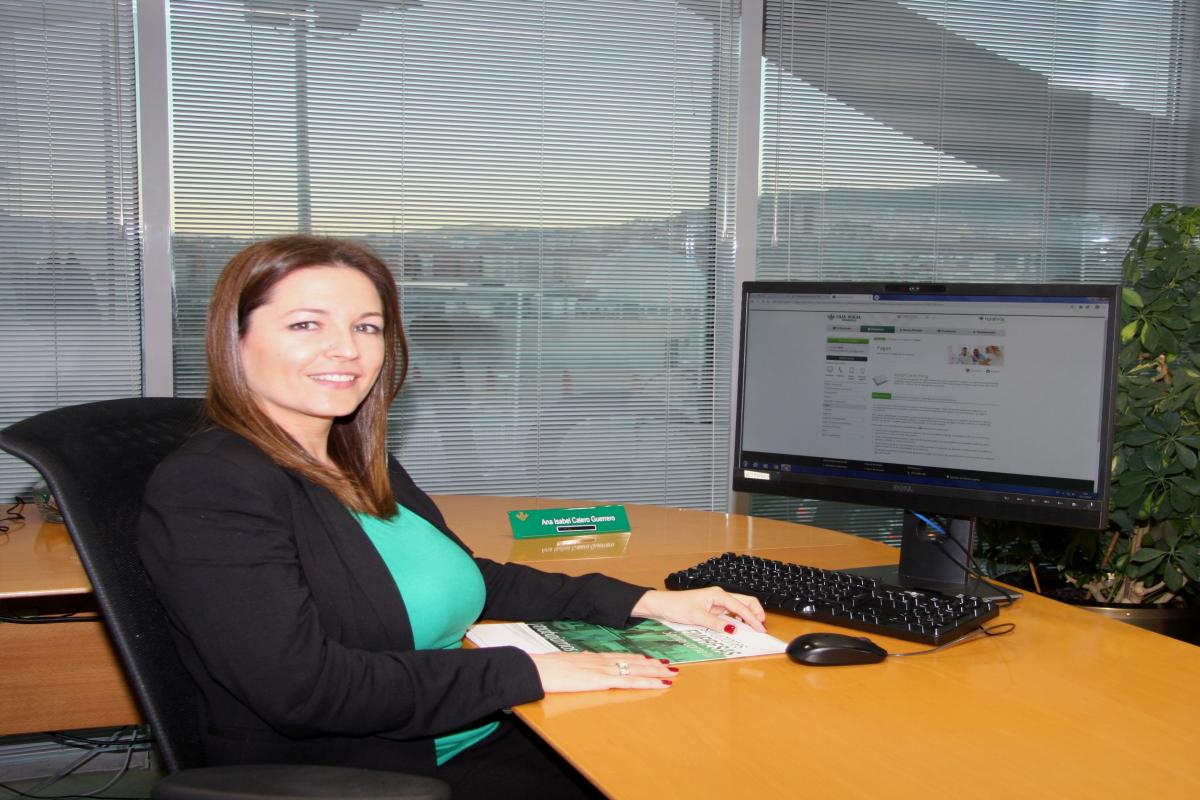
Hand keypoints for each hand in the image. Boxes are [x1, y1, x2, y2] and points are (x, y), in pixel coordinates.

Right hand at [530, 652, 676, 692]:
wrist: (538, 669)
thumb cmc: (547, 669)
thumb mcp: (566, 665)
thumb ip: (579, 666)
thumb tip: (585, 668)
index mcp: (593, 658)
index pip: (622, 657)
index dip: (639, 658)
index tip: (652, 659)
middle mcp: (602, 661)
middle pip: (634, 661)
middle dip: (653, 664)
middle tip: (671, 666)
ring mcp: (603, 669)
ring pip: (637, 670)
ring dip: (656, 672)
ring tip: (672, 673)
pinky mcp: (602, 680)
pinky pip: (630, 681)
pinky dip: (648, 682)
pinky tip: (659, 683)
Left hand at [630, 587, 766, 633]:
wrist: (662, 605)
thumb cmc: (676, 606)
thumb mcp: (696, 617)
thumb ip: (715, 624)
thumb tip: (732, 629)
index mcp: (718, 594)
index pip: (741, 607)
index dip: (753, 618)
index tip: (761, 629)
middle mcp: (720, 596)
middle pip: (746, 602)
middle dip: (756, 614)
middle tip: (761, 628)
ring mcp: (717, 602)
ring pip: (739, 607)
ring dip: (747, 617)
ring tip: (753, 630)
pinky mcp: (713, 609)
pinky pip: (730, 613)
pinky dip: (738, 620)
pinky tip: (739, 628)